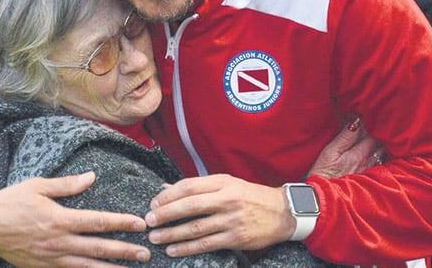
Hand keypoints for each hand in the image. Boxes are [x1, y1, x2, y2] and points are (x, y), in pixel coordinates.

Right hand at [0, 172, 150, 266]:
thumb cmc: (10, 201)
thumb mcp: (37, 186)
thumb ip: (67, 184)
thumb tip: (92, 177)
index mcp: (59, 219)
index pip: (98, 222)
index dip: (121, 223)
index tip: (140, 224)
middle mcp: (58, 242)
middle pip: (98, 248)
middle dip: (125, 251)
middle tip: (146, 254)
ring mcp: (50, 258)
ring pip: (87, 267)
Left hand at [145, 174, 292, 256]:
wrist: (283, 213)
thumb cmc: (251, 196)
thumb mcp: (229, 184)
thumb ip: (200, 187)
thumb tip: (168, 189)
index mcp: (223, 182)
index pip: (189, 186)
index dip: (168, 195)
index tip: (154, 202)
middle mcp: (227, 199)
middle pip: (189, 206)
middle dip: (165, 214)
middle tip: (149, 220)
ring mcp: (231, 220)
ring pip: (195, 228)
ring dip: (172, 234)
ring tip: (156, 237)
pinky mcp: (235, 238)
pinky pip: (206, 244)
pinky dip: (187, 248)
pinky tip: (174, 249)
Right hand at [307, 116, 385, 178]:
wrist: (321, 198)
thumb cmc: (322, 173)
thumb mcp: (329, 152)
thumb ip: (345, 136)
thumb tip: (356, 119)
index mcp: (359, 155)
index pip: (373, 133)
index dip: (373, 122)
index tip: (370, 112)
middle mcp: (368, 163)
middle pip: (381, 142)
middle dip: (381, 131)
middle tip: (378, 120)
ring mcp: (369, 171)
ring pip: (382, 152)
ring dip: (382, 142)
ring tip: (379, 133)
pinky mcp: (368, 178)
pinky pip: (380, 162)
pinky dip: (381, 154)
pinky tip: (378, 150)